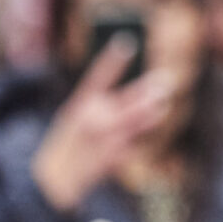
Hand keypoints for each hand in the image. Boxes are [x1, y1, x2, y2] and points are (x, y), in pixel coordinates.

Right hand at [28, 41, 179, 213]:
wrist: (56, 179)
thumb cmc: (67, 144)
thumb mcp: (74, 118)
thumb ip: (97, 106)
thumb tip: (127, 96)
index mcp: (80, 104)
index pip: (99, 75)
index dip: (113, 58)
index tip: (127, 42)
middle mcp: (96, 118)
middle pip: (129, 99)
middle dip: (148, 90)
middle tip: (165, 81)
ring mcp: (107, 137)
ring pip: (140, 120)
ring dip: (154, 111)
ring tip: (163, 103)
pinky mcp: (117, 155)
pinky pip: (135, 140)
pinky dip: (140, 132)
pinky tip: (148, 123)